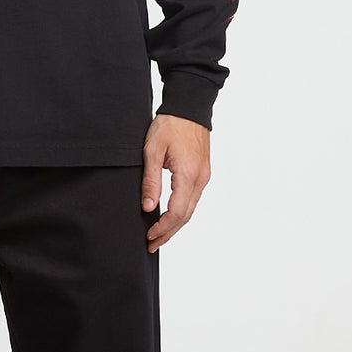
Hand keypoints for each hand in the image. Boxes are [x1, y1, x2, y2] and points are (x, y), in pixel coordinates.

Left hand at [141, 114, 210, 252]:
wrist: (189, 107)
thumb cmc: (170, 124)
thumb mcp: (152, 150)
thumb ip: (150, 181)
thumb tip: (147, 207)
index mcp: (188, 174)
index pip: (177, 212)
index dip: (162, 227)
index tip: (149, 236)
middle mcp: (200, 179)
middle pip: (186, 216)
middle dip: (168, 233)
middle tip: (151, 244)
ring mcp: (204, 176)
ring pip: (191, 209)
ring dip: (175, 225)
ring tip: (158, 235)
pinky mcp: (203, 173)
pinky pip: (193, 199)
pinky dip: (181, 212)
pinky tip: (170, 217)